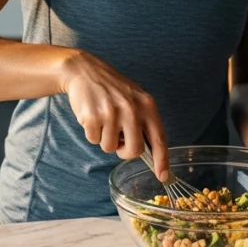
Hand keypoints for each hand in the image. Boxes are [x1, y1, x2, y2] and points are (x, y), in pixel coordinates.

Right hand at [59, 51, 168, 180]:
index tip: (163, 176)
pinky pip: (93, 140)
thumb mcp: (135, 99)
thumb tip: (150, 152)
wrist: (84, 70)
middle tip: (118, 141)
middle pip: (134, 150)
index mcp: (147, 105)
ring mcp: (112, 113)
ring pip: (110, 148)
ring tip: (103, 119)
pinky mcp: (93, 117)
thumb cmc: (111, 89)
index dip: (162, 160)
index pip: (159, 138)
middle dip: (124, 152)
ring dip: (104, 139)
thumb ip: (143, 122)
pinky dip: (91, 133)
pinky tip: (92, 116)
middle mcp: (132, 109)